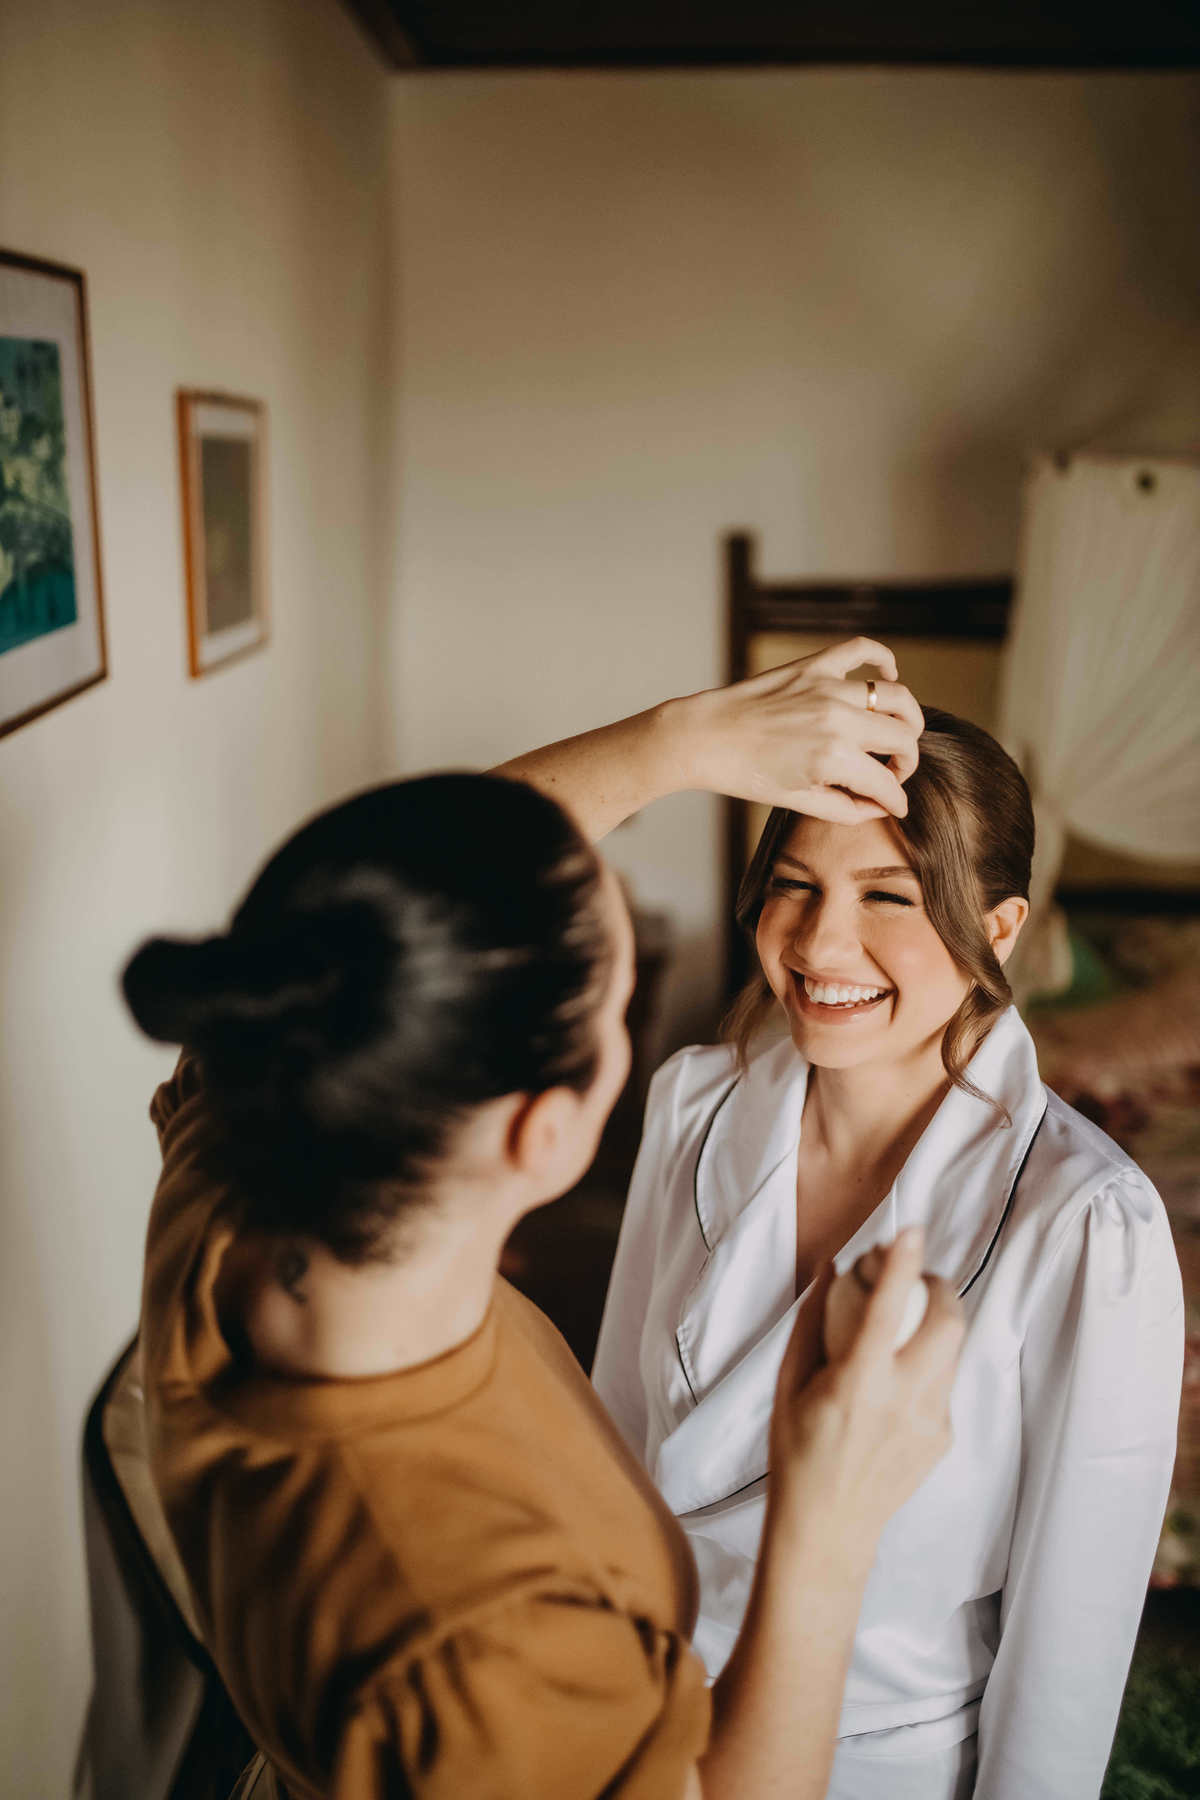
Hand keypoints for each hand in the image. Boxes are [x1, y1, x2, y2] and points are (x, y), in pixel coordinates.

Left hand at [681, 638, 923, 821]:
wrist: (703, 738)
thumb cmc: (745, 774)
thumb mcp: (797, 803)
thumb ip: (846, 809)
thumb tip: (879, 807)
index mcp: (834, 758)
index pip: (887, 783)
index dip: (897, 800)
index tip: (896, 805)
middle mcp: (837, 719)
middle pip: (903, 738)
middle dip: (907, 762)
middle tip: (892, 771)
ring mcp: (827, 687)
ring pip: (895, 696)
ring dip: (906, 718)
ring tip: (897, 733)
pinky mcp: (812, 666)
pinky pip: (861, 649)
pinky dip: (883, 658)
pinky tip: (889, 672)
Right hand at [767, 1231, 963, 1560]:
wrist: (827, 1527)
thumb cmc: (795, 1451)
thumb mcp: (787, 1384)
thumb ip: (810, 1322)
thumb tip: (832, 1268)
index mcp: (858, 1382)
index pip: (888, 1308)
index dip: (901, 1263)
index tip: (911, 1228)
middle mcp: (902, 1399)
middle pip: (949, 1324)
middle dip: (942, 1288)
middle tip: (920, 1279)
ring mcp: (930, 1422)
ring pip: (953, 1352)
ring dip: (938, 1325)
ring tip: (910, 1324)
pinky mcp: (942, 1439)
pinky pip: (944, 1385)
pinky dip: (928, 1367)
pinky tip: (899, 1381)